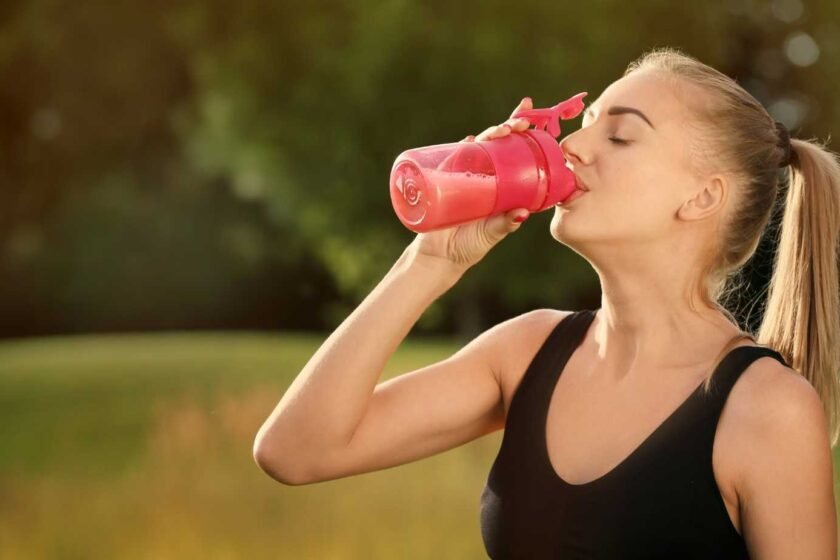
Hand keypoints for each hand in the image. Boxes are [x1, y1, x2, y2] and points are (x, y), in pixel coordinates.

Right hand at [406, 97, 534, 274]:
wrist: (440, 257)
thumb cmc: (469, 245)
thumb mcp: (491, 234)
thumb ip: (505, 224)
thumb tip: (524, 213)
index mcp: (499, 184)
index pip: (514, 154)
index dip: (522, 135)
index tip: (535, 119)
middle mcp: (482, 175)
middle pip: (497, 143)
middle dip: (509, 126)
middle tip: (521, 122)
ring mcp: (463, 174)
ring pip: (478, 147)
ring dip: (491, 134)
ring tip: (503, 130)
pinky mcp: (443, 179)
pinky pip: (452, 158)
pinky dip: (461, 148)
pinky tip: (469, 141)